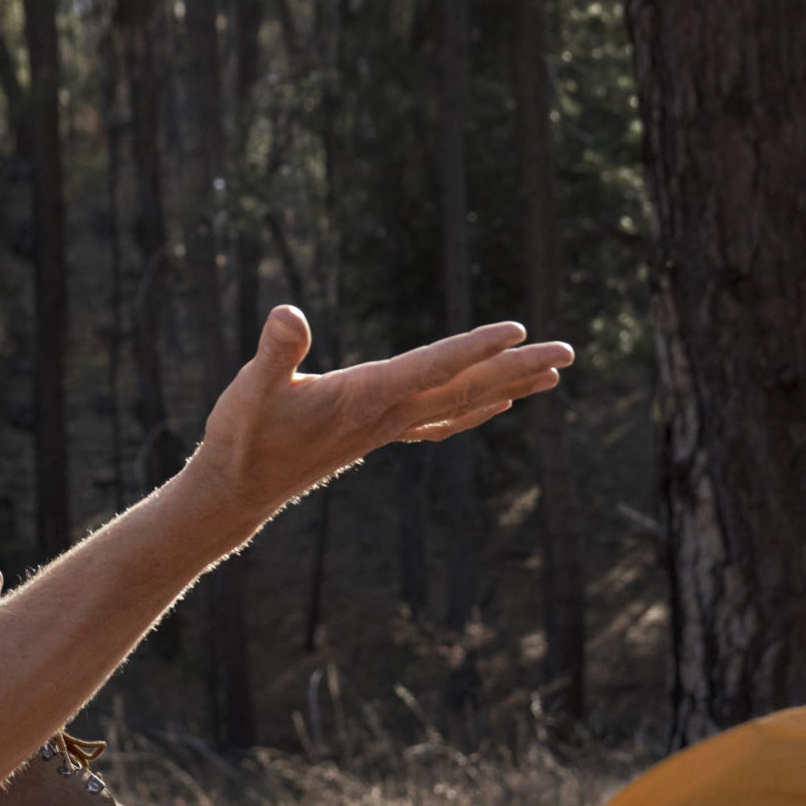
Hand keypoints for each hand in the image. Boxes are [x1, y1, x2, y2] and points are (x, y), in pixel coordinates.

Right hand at [187, 308, 571, 524]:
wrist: (238, 490)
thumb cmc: (242, 436)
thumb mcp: (251, 389)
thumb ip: (274, 353)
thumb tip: (288, 315)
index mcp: (364, 398)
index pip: (430, 368)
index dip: (474, 348)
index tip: (518, 330)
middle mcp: (386, 415)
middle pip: (465, 387)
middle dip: (517, 367)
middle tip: (568, 352)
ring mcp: (386, 428)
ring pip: (461, 403)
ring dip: (508, 386)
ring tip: (552, 375)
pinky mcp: (377, 434)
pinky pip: (441, 421)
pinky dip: (475, 410)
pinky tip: (496, 406)